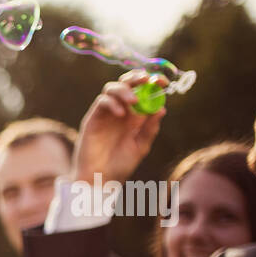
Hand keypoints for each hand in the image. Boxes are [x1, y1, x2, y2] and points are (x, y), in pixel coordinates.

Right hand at [71, 71, 165, 185]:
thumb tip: (161, 109)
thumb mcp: (141, 146)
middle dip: (136, 77)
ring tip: (133, 101)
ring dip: (124, 90)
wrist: (100, 178)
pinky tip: (120, 114)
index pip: (143, 91)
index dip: (152, 82)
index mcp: (135, 115)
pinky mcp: (93, 118)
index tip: (163, 82)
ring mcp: (106, 113)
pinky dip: (112, 103)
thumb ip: (150, 129)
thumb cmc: (120, 165)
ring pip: (111, 88)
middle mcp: (121, 110)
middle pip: (126, 83)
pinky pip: (101, 102)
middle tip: (145, 80)